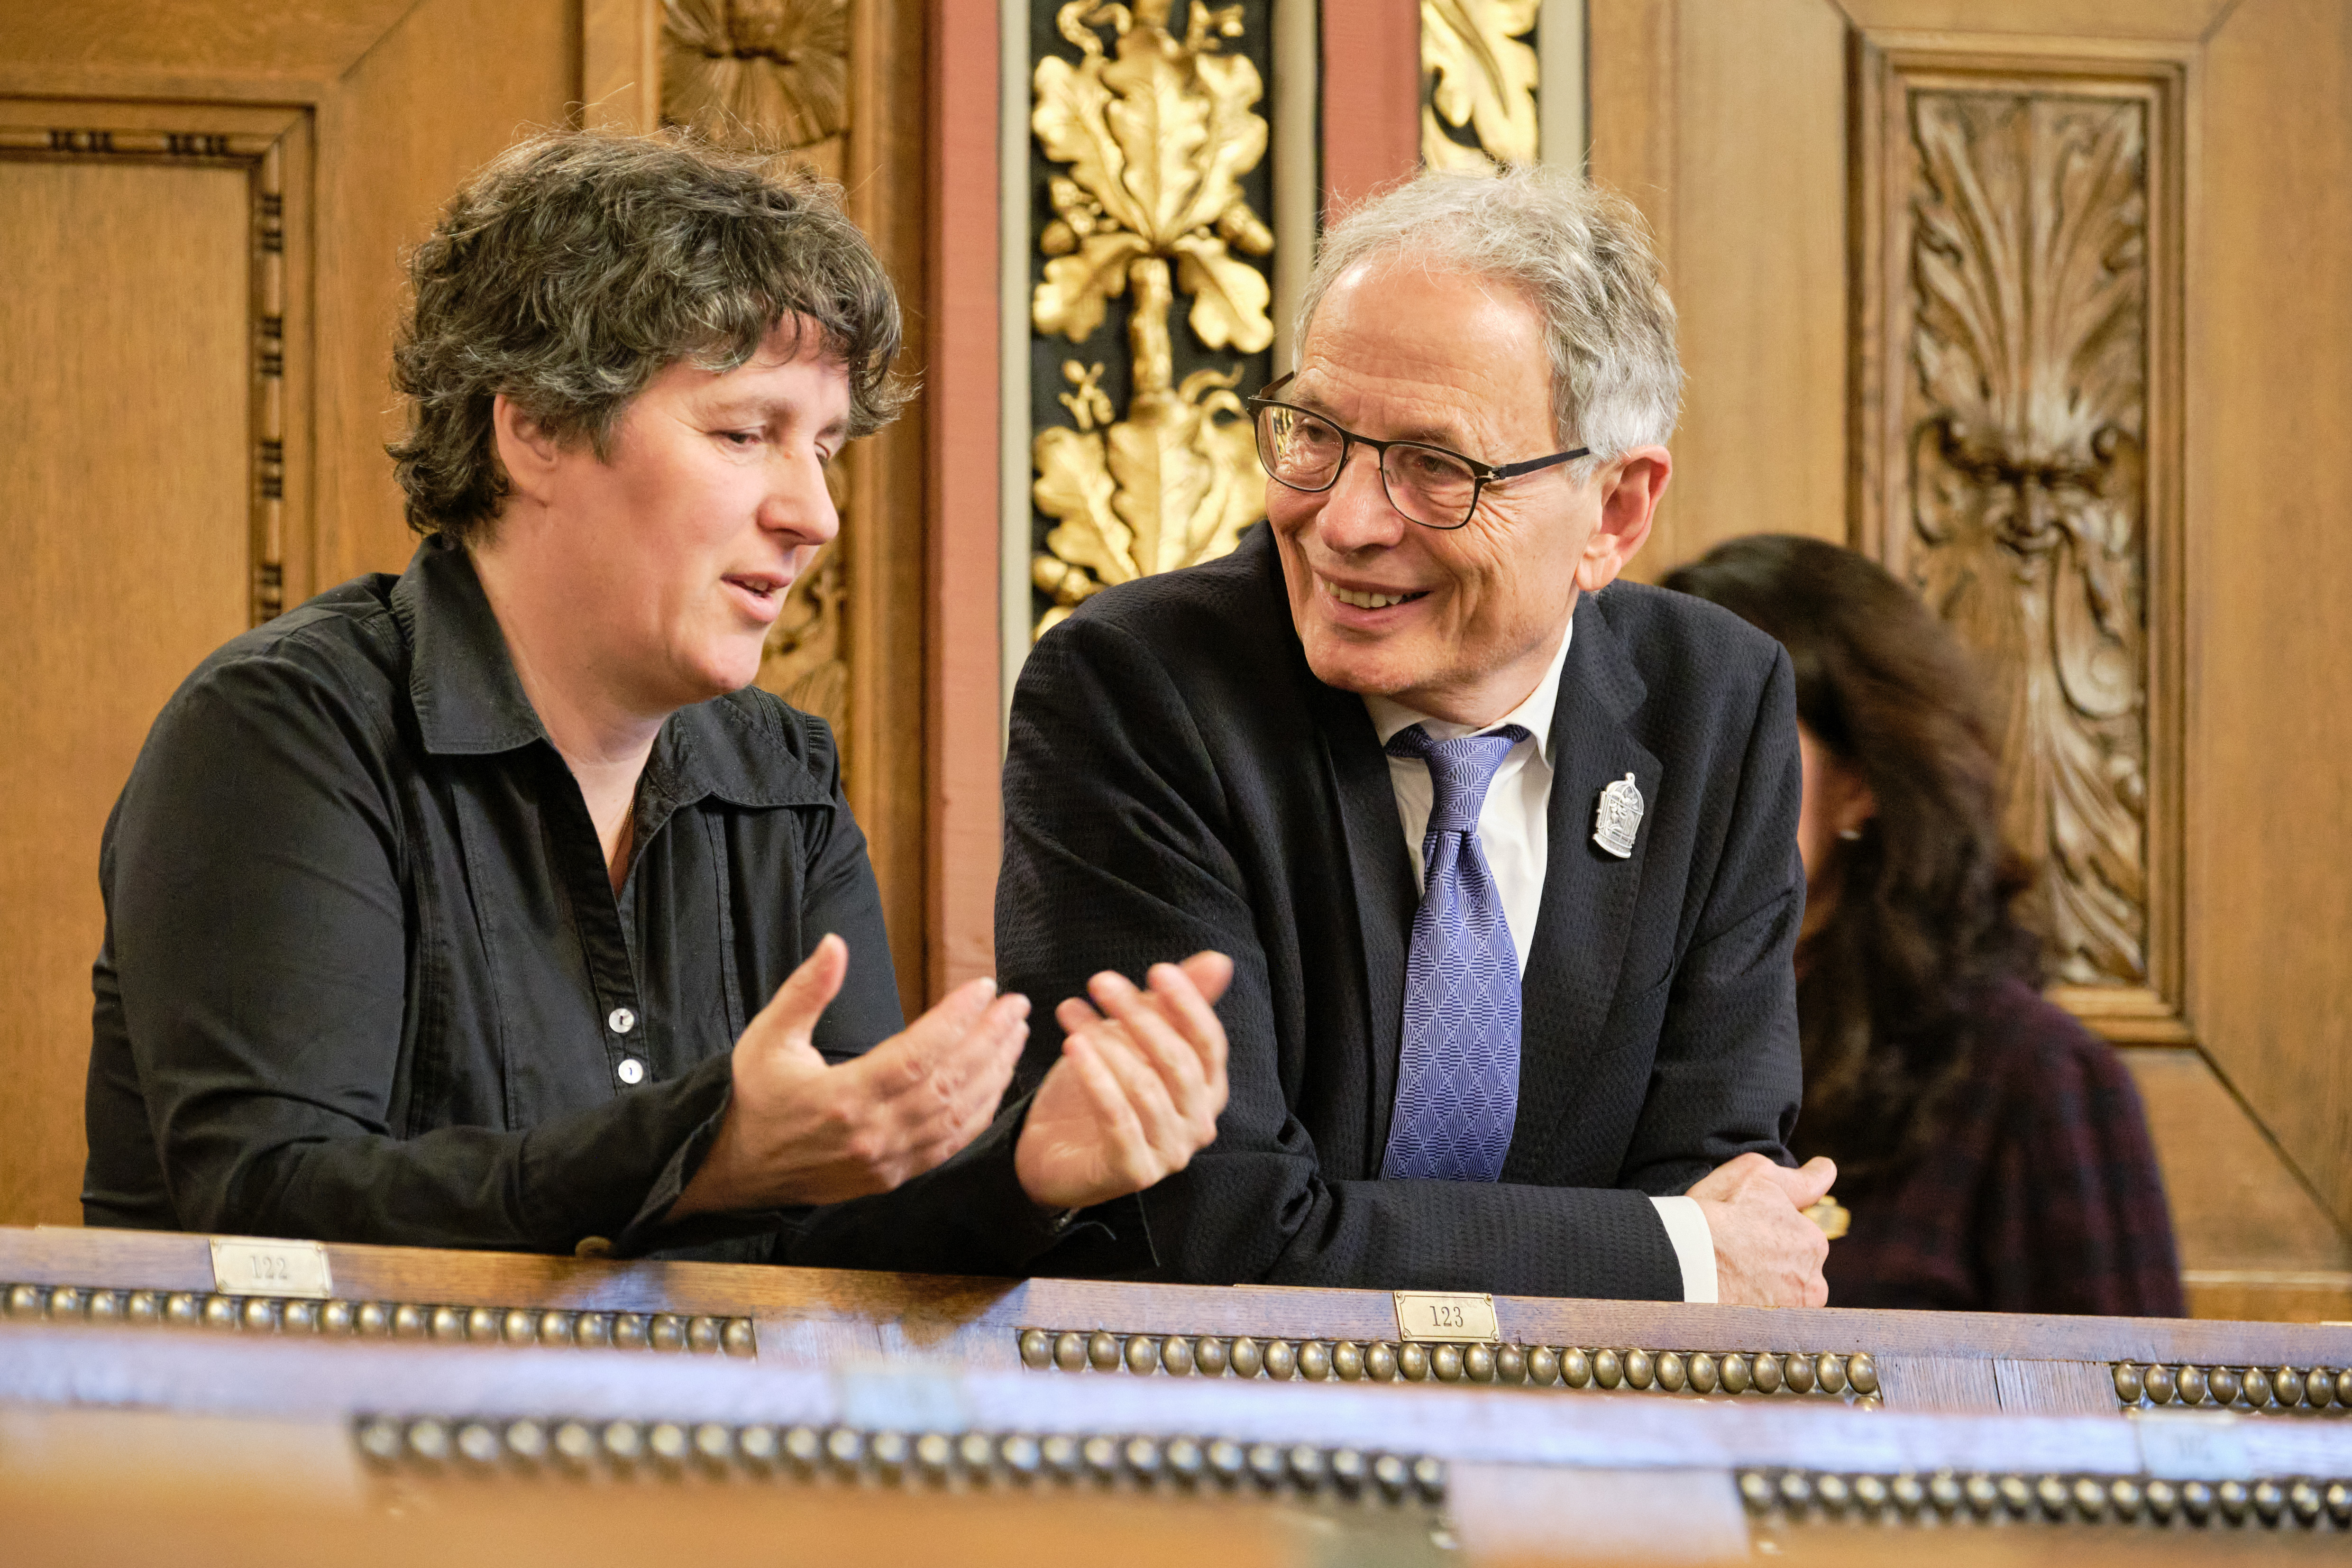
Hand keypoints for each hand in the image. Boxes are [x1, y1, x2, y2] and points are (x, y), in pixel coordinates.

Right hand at [670, 935, 1029, 1216]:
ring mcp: (886, 1160)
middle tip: (1017, 1004)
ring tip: (1016, 1033)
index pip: (917, 1055)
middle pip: (949, 1083)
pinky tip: (998, 1080)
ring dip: (994, 1072)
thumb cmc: (757, 1096)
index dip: (956, 1020)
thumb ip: (806, 991)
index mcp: (841, 1097)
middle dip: (990, 1040)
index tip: (984, 988)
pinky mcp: (894, 1177)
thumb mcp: (768, 1036)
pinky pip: (950, 1144)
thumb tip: (835, 943)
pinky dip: (980, 1112)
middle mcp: (871, 1133)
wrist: (739, 1167)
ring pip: (957, 1116)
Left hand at [1014, 952, 1233, 1211]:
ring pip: (1146, 1088)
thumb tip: (1219, 961)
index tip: (1157, 969)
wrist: (1052, 1149)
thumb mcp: (1132, 1039)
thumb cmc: (1100, 1088)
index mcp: (1209, 1090)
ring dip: (1108, 1043)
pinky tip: (1073, 1047)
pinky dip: (1096, 1079)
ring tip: (1071, 1012)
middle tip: (1100, 981)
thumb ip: (1173, 1005)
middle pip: (1178, 1062)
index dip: (1188, 1004)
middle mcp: (1199, 1124)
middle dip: (1140, 1015)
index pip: (1209, 1042)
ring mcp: (1171, 1153)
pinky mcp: (1136, 1172)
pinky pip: (1119, 1120)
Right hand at [1687, 1152, 1835, 1307]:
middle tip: (1733, 1253)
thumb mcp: (1756, 1174)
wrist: (1683, 1261)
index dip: (1770, 1229)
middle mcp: (1812, 1281)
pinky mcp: (1770, 1334)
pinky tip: (1729, 1299)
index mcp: (1813, 1241)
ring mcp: (1791, 1312)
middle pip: (1792, 1269)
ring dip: (1763, 1288)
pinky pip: (1765, 1320)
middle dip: (1770, 1261)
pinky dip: (1751, 1311)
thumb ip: (1800, 1178)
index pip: (1800, 1236)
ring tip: (1728, 1277)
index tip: (1748, 1230)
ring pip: (1781, 1296)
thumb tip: (1827, 1170)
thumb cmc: (1715, 1213)